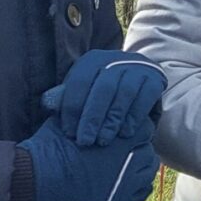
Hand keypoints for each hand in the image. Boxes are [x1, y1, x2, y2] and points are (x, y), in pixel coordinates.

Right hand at [19, 117, 159, 200]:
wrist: (39, 180)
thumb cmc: (51, 147)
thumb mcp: (70, 117)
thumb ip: (90, 111)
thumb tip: (93, 101)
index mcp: (120, 132)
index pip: (142, 125)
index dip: (130, 127)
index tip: (121, 131)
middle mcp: (131, 155)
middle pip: (147, 146)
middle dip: (136, 146)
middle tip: (122, 149)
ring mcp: (129, 180)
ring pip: (148, 168)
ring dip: (140, 165)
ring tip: (124, 166)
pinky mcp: (123, 200)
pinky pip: (143, 191)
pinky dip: (137, 185)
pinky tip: (124, 182)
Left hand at [40, 49, 166, 147]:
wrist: (137, 78)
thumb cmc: (101, 92)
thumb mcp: (83, 91)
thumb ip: (66, 98)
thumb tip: (47, 103)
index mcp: (92, 60)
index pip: (80, 81)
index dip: (73, 108)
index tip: (68, 132)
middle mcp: (115, 58)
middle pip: (102, 88)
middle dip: (92, 117)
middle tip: (85, 141)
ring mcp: (136, 67)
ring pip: (124, 93)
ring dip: (112, 120)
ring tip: (103, 141)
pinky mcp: (153, 78)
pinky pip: (144, 97)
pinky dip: (134, 116)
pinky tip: (125, 133)